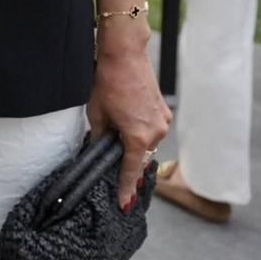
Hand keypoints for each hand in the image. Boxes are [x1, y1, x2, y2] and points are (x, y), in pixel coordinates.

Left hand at [88, 46, 170, 209]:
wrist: (125, 56)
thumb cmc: (108, 82)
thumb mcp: (96, 113)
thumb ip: (99, 137)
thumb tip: (98, 149)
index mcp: (138, 137)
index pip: (130, 170)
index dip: (125, 188)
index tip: (124, 203)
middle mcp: (156, 133)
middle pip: (140, 158)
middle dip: (128, 165)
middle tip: (117, 174)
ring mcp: (163, 122)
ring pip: (147, 144)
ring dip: (135, 146)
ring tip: (118, 139)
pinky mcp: (164, 112)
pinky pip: (153, 131)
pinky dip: (141, 134)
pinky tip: (128, 125)